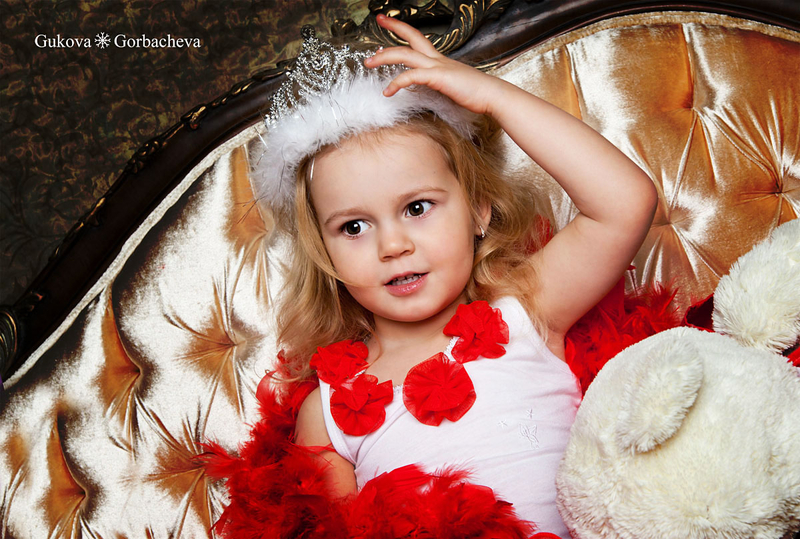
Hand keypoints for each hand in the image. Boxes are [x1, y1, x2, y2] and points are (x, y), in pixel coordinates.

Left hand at [364, 14, 506, 115]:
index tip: (389, 25)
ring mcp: (438, 67)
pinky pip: (411, 76)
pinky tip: (387, 92)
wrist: (493, 96)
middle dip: (393, 27)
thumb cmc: (476, 94)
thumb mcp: (453, 86)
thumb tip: (426, 88)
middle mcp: (438, 59)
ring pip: (405, 54)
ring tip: (368, 62)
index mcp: (440, 60)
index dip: (403, 30)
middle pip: (411, 38)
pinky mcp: (438, 78)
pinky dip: (396, 82)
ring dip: (384, 57)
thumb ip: (439, 84)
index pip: (418, 40)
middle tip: (378, 20)